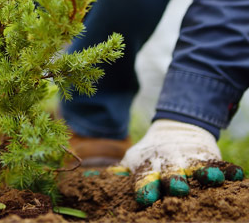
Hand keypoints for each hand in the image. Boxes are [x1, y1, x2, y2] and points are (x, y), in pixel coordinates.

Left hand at [114, 119, 243, 205]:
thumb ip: (119, 172)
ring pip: (197, 168)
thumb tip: (91, 179)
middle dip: (173, 181)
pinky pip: (220, 164)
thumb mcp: (134, 159)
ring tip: (210, 178)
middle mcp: (169, 164)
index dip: (145, 187)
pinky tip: (237, 175)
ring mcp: (190, 160)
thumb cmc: (151, 154)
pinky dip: (228, 169)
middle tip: (177, 188)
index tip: (144, 197)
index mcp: (149, 167)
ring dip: (204, 174)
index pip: (145, 178)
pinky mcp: (208, 156)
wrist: (175, 128)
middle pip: (171, 174)